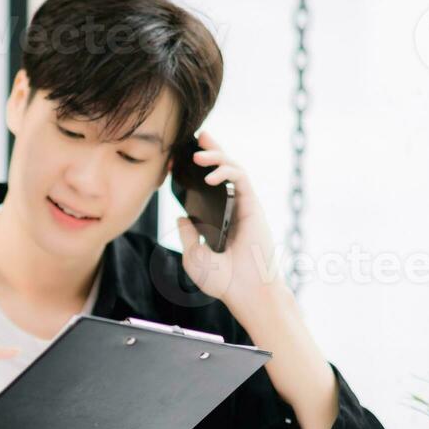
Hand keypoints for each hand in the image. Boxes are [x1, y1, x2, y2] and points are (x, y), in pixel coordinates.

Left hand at [176, 129, 283, 306]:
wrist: (244, 292)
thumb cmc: (222, 280)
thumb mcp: (193, 256)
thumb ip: (187, 235)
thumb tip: (181, 216)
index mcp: (217, 219)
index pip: (206, 187)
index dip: (193, 171)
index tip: (176, 160)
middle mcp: (231, 208)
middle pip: (221, 171)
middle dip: (210, 150)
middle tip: (196, 136)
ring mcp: (242, 205)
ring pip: (232, 169)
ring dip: (216, 157)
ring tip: (197, 156)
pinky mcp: (252, 205)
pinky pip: (240, 179)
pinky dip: (225, 172)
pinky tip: (210, 176)